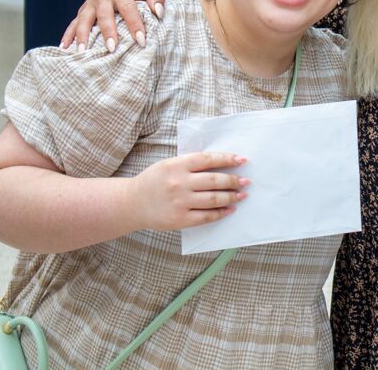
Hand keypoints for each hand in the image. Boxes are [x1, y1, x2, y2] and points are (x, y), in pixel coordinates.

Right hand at [60, 0, 166, 50]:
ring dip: (82, 36)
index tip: (141, 41)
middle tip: (111, 48)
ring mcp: (90, 4)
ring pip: (83, 20)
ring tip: (82, 52)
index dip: (134, 24)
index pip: (128, 8)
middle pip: (104, 15)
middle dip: (107, 32)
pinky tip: (64, 49)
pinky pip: (73, 23)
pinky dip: (68, 35)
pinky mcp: (83, 11)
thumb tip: (158, 12)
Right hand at [127, 152, 249, 230]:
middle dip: (234, 181)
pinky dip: (221, 213)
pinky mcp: (180, 219)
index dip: (227, 159)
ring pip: (214, 199)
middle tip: (246, 181)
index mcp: (177, 165)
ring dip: (231, 197)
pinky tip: (229, 209)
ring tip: (241, 195)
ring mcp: (180, 202)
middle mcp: (179, 183)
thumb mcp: (169, 165)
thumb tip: (222, 164)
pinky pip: (206, 216)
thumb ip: (191, 164)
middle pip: (215, 181)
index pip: (208, 160)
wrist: (131, 203)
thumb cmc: (154, 181)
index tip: (242, 160)